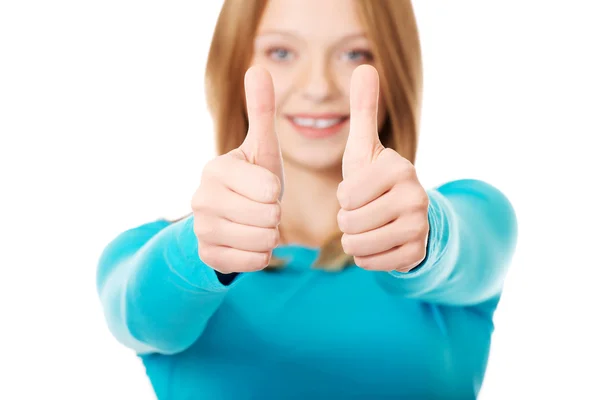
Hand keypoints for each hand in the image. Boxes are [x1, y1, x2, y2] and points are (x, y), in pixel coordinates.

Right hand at [191, 66, 283, 272]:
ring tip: (256, 224)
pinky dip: (259, 255)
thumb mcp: (260, 148)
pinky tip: (249, 242)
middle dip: (274, 215)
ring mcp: (201, 230)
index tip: (262, 188)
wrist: (227, 219)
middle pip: (268, 217)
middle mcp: (201, 199)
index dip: (274, 191)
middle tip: (260, 209)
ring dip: (268, 235)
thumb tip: (258, 68)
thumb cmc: (251, 180)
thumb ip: (261, 111)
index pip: (269, 189)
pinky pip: (253, 262)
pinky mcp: (206, 256)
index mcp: (216, 169)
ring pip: (262, 241)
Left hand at [337, 65, 428, 272]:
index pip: (345, 196)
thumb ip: (363, 111)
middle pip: (350, 223)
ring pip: (358, 245)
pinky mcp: (417, 253)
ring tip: (369, 227)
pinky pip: (371, 263)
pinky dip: (367, 257)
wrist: (408, 216)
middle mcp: (415, 195)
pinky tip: (379, 243)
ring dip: (355, 241)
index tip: (361, 191)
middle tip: (364, 212)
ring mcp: (420, 226)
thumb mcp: (365, 148)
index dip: (345, 198)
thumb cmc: (376, 180)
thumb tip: (365, 66)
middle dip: (348, 221)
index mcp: (398, 167)